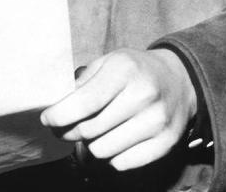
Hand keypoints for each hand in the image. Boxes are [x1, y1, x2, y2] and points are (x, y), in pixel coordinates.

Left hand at [40, 48, 195, 170]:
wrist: (178, 81)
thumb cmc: (134, 70)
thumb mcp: (108, 62)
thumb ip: (83, 82)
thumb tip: (56, 107)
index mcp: (124, 69)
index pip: (85, 102)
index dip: (60, 115)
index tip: (47, 120)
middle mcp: (143, 95)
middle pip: (91, 129)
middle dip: (69, 131)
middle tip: (64, 128)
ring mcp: (156, 121)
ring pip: (103, 150)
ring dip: (90, 145)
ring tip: (91, 132)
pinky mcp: (166, 143)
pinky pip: (122, 163)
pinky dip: (110, 156)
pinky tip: (111, 139)